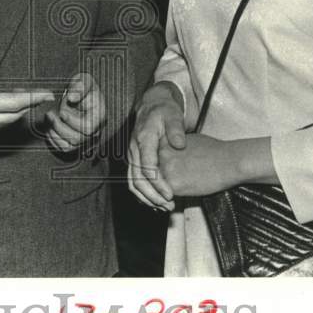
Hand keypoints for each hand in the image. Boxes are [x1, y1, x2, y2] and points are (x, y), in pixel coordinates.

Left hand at [44, 72, 105, 152]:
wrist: (77, 94)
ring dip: (55, 132)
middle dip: (60, 126)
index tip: (62, 111)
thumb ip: (80, 86)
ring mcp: (84, 138)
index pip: (88, 128)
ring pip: (69, 145)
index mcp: (99, 117)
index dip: (73, 121)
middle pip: (77, 139)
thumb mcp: (84, 80)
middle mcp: (94, 131)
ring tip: (48, 117)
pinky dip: (53, 138)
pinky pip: (62, 147)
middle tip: (50, 113)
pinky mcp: (74, 143)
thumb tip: (72, 97)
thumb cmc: (82, 86)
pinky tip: (49, 126)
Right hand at [127, 81, 186, 210]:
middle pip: (137, 178)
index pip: (147, 166)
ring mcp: (132, 154)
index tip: (170, 194)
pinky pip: (134, 180)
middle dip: (152, 195)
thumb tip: (179, 145)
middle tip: (168, 206)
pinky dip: (143, 193)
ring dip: (147, 197)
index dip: (157, 183)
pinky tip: (157, 200)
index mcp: (143, 138)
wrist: (151, 105)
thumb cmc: (164, 111)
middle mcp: (134, 148)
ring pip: (133, 181)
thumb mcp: (173, 115)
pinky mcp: (134, 159)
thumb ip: (176, 129)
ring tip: (164, 207)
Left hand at [157, 134, 276, 196]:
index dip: (147, 173)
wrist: (229, 161)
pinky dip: (163, 203)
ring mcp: (165, 167)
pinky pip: (161, 196)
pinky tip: (170, 206)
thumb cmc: (214, 152)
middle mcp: (160, 153)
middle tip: (152, 198)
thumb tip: (169, 160)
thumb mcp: (188, 142)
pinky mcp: (172, 182)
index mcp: (163, 141)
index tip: (152, 183)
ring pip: (150, 186)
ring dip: (153, 198)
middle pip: (145, 173)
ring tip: (161, 205)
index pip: (147, 159)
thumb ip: (173, 149)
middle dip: (147, 187)